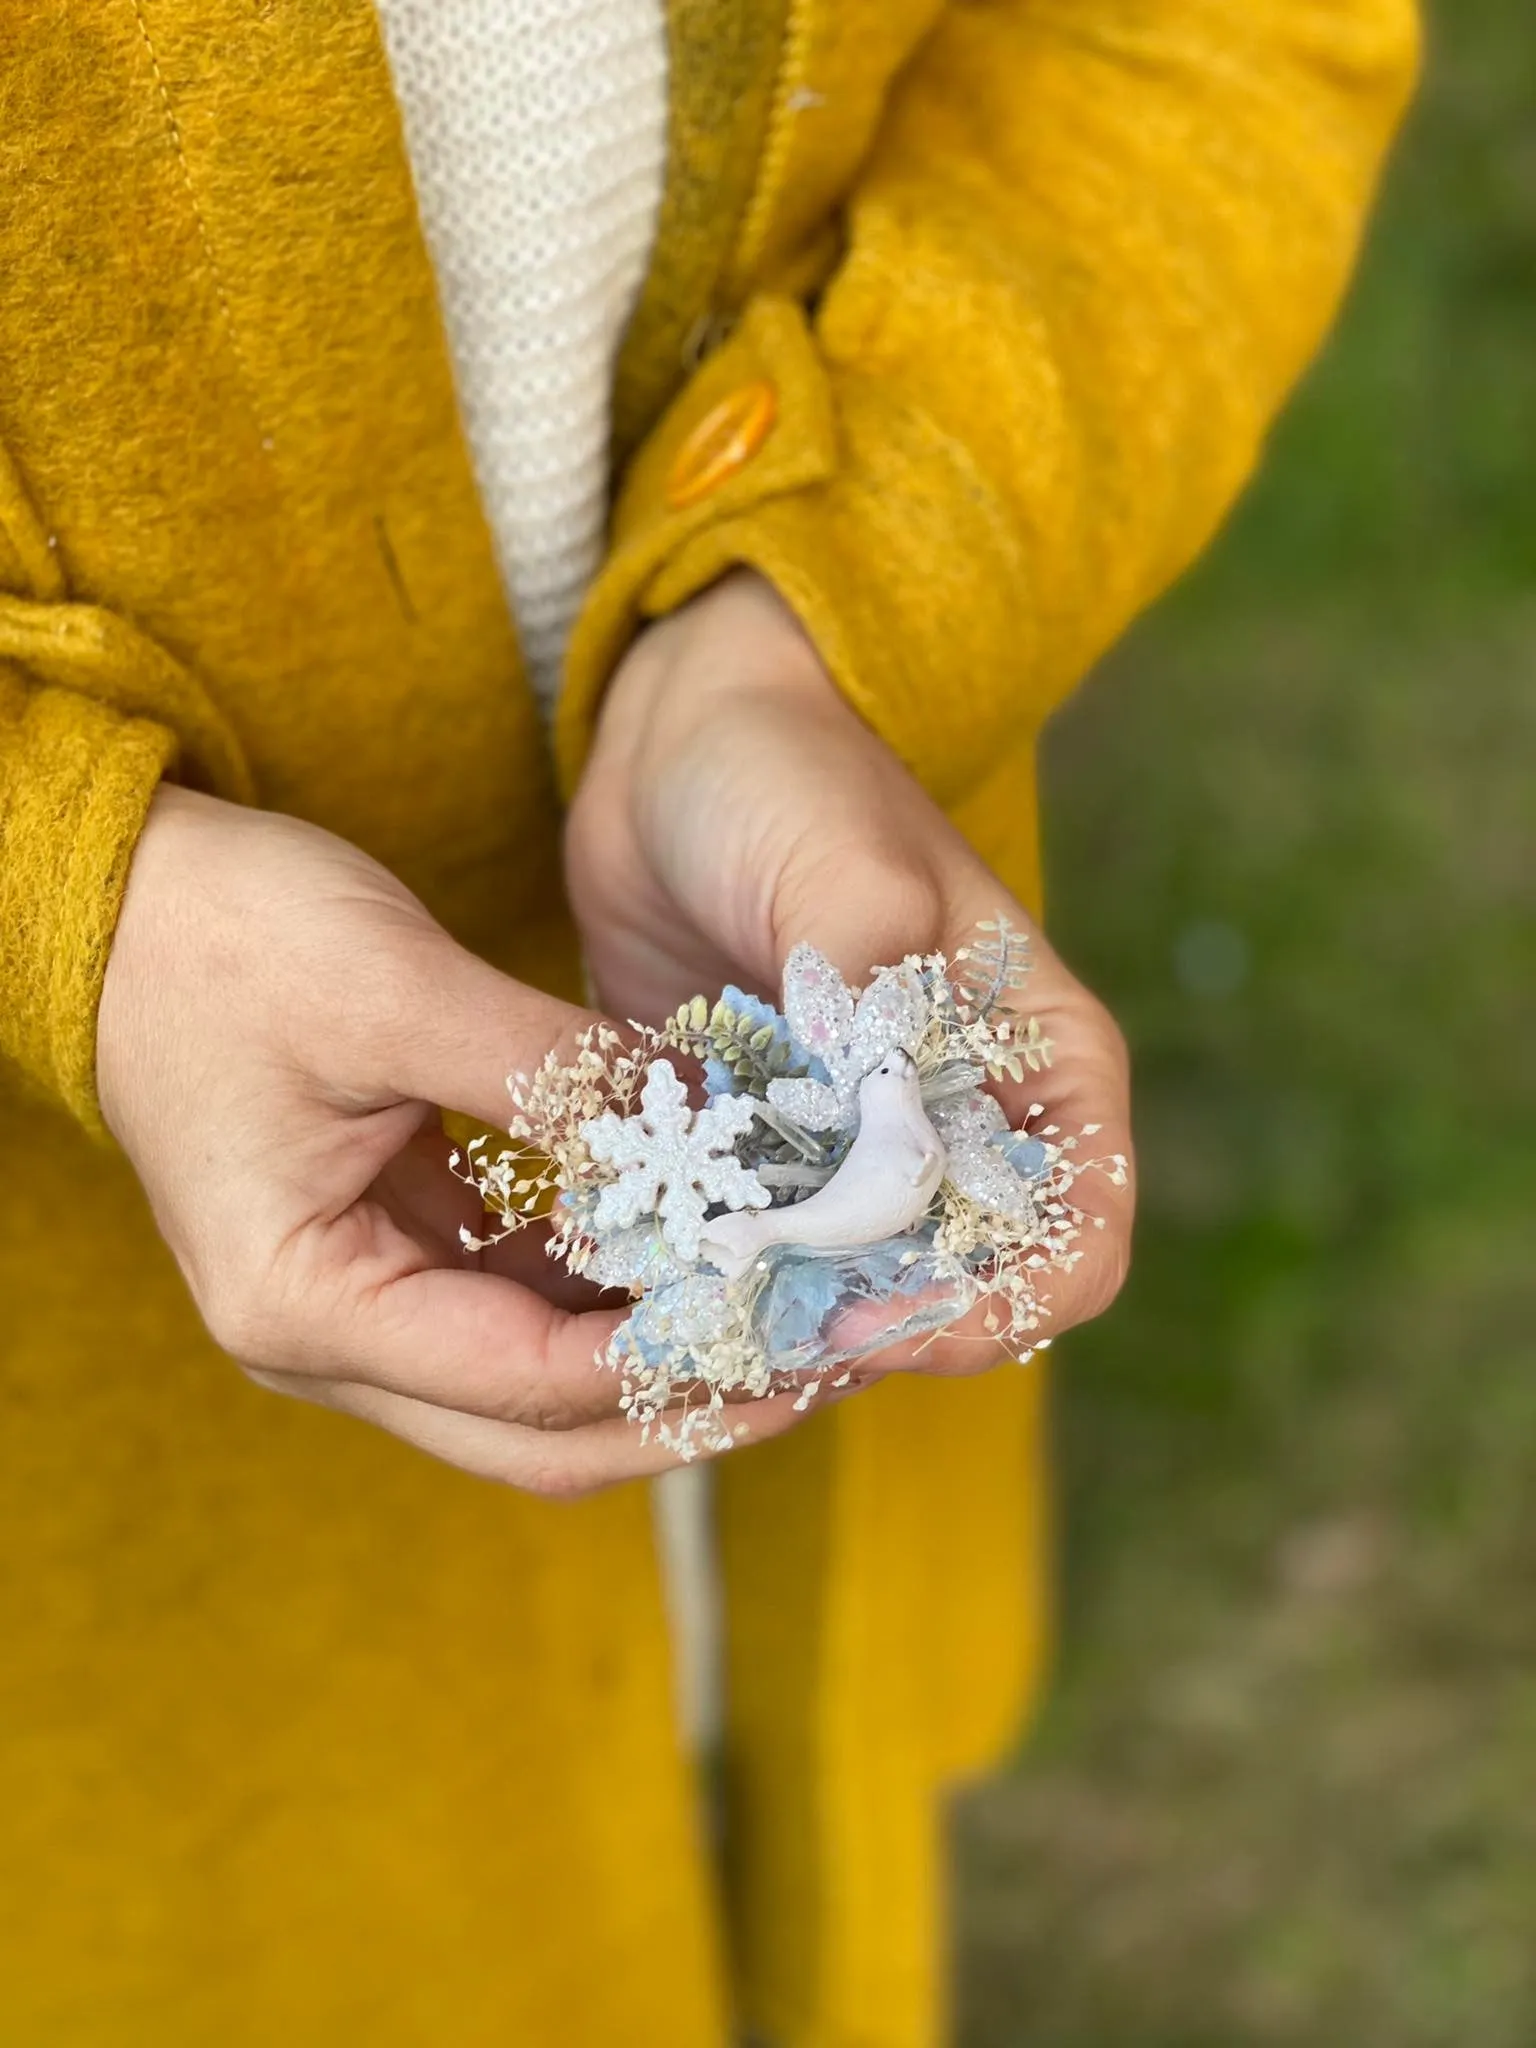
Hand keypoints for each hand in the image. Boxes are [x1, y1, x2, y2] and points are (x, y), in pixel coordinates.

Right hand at [97, 788, 811, 1488]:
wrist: (120, 899)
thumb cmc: (226, 938)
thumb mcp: (399, 993)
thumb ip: (561, 1077)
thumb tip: (718, 1128)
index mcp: (304, 1301)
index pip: (529, 1381)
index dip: (675, 1361)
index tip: (801, 1327)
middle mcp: (324, 1338)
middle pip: (540, 1430)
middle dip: (689, 1401)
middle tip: (827, 1359)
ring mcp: (357, 1305)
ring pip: (541, 1384)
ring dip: (662, 1353)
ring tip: (794, 1311)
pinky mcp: (390, 1253)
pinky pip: (524, 1309)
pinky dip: (616, 1291)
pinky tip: (709, 1250)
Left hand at [566, 572, 1134, 1369]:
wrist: (676, 746)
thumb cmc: (786, 778)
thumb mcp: (844, 870)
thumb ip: (876, 1008)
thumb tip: (887, 1152)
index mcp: (1042, 1061)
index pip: (1075, 1240)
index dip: (998, 1306)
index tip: (881, 1311)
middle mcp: (968, 1119)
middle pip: (965, 1289)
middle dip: (878, 1328)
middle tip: (764, 1329)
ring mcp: (865, 1144)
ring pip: (860, 1287)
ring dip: (793, 1314)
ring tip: (699, 1311)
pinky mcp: (771, 1151)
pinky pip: (769, 1252)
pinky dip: (725, 1277)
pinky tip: (655, 1276)